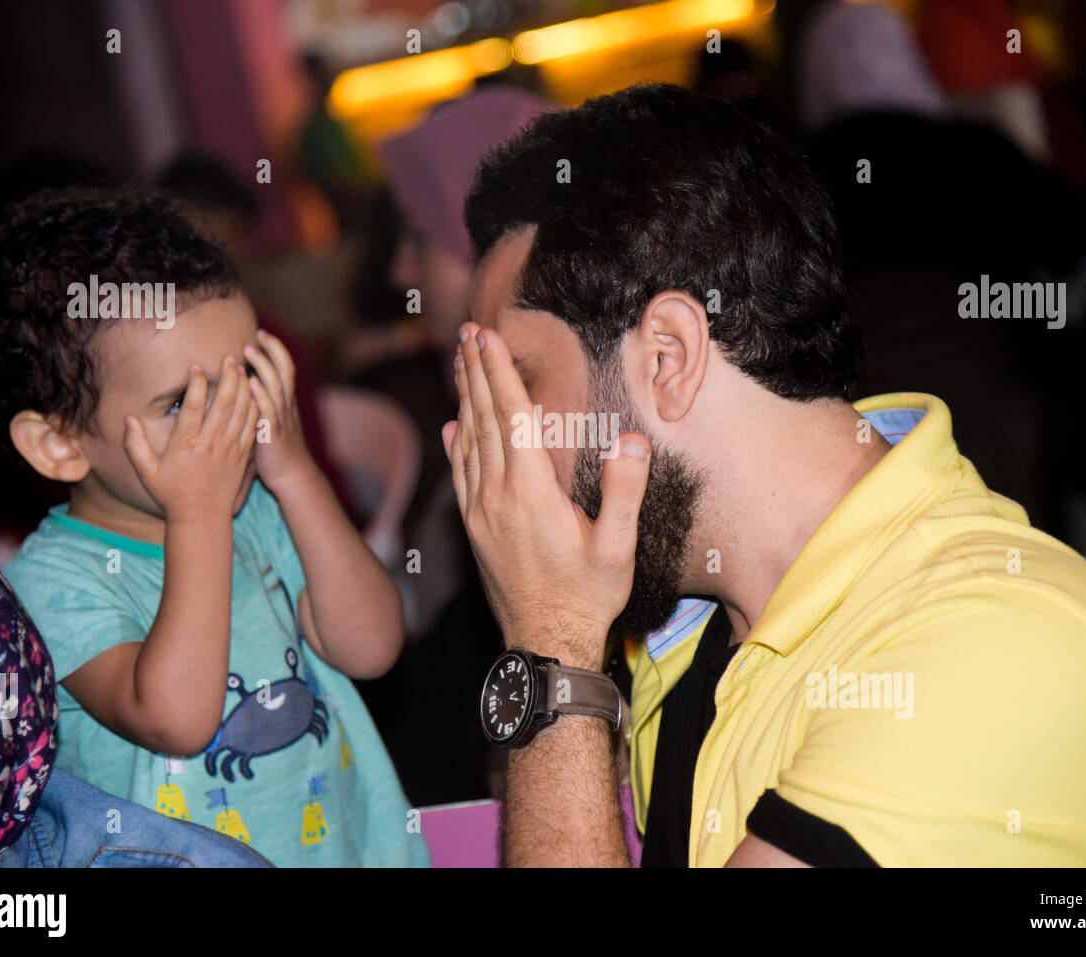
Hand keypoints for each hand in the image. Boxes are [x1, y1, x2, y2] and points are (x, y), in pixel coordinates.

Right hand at [125, 357, 257, 519]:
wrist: (202, 517)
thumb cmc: (170, 493)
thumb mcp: (146, 470)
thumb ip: (134, 443)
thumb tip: (128, 418)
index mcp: (186, 443)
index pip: (193, 405)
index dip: (196, 383)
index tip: (195, 366)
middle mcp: (211, 442)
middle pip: (224, 402)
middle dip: (228, 377)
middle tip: (229, 358)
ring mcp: (230, 448)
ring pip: (242, 411)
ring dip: (244, 388)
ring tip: (243, 369)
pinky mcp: (243, 455)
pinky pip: (253, 426)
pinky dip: (255, 407)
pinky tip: (256, 394)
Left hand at [244, 330, 313, 492]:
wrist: (291, 476)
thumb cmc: (275, 450)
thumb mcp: (272, 422)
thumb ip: (260, 404)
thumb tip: (242, 386)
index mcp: (286, 401)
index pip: (286, 368)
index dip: (276, 349)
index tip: (262, 333)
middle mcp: (287, 406)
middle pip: (284, 371)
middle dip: (271, 351)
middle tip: (256, 336)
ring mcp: (281, 418)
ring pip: (276, 385)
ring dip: (262, 366)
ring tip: (249, 351)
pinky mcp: (272, 433)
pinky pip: (268, 409)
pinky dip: (260, 394)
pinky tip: (250, 382)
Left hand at [442, 323, 651, 670]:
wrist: (546, 644)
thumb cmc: (587, 597)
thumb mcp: (617, 547)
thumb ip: (624, 491)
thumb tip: (632, 439)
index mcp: (531, 491)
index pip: (513, 416)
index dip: (499, 372)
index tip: (487, 336)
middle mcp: (497, 495)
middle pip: (484, 420)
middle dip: (476, 373)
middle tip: (466, 334)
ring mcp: (481, 512)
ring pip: (468, 443)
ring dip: (464, 400)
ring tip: (460, 365)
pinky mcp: (475, 530)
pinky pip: (461, 475)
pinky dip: (456, 444)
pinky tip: (453, 428)